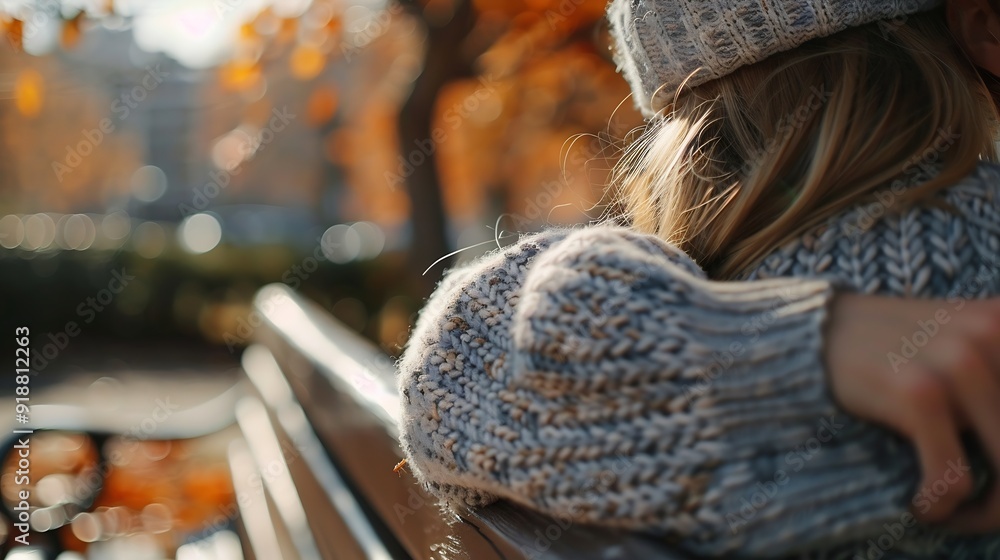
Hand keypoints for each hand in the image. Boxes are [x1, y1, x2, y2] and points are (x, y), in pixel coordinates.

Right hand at [825, 293, 999, 530]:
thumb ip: (994, 373)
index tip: (992, 478)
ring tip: (948, 509)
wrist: (818, 333)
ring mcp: (958, 363)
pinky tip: (921, 505)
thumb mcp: (964, 339)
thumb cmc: (893, 349)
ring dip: (981, 510)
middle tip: (978, 511)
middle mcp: (992, 335)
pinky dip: (939, 504)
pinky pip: (953, 477)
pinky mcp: (918, 392)